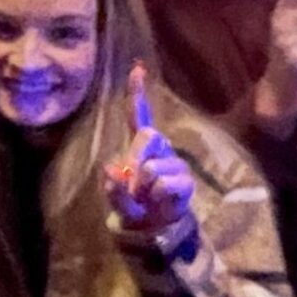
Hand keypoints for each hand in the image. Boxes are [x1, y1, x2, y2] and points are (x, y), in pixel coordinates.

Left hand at [105, 63, 194, 233]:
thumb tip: (110, 169)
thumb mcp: (117, 199)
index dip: (137, 93)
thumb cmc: (134, 206)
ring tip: (145, 197)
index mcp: (140, 146)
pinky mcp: (186, 181)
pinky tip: (159, 201)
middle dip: (136, 157)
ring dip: (142, 187)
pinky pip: (164, 185)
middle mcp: (159, 148)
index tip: (137, 68)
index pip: (137, 116)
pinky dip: (156, 197)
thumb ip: (112, 188)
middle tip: (132, 184)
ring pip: (153, 167)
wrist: (154, 228)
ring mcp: (174, 163)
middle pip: (148, 136)